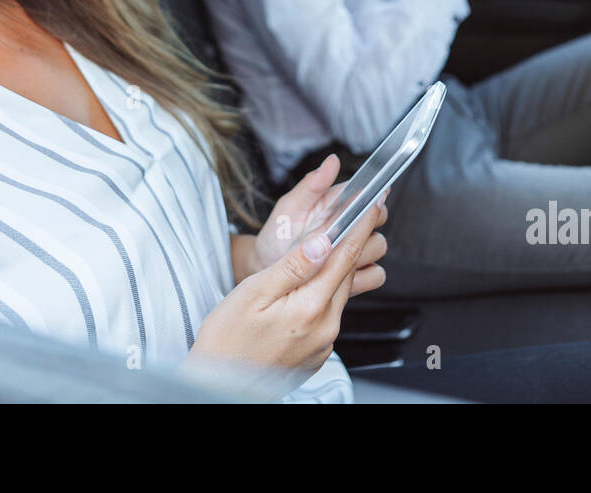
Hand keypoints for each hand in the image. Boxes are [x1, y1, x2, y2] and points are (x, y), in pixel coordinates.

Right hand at [186, 197, 386, 394]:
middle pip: (347, 274)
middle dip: (353, 242)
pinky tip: (309, 286)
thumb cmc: (226, 342)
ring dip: (337, 268)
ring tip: (329, 246)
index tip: (372, 203)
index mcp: (310, 307)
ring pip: (338, 294)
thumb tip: (323, 242)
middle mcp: (325, 327)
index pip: (345, 256)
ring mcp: (324, 343)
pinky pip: (329, 315)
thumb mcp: (254, 293)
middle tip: (357, 214)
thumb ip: (293, 267)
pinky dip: (325, 294)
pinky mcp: (317, 353)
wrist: (218, 387)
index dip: (361, 225)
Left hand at [249, 154, 389, 297]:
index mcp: (339, 202)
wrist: (267, 269)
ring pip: (378, 247)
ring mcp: (354, 249)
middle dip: (362, 228)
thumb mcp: (289, 207)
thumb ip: (312, 185)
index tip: (362, 207)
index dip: (369, 200)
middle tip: (336, 237)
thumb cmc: (278, 235)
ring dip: (359, 253)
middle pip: (380, 220)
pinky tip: (338, 276)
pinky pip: (375, 275)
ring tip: (330, 257)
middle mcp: (351, 224)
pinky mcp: (356, 275)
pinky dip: (362, 277)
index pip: (370, 194)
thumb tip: (332, 161)